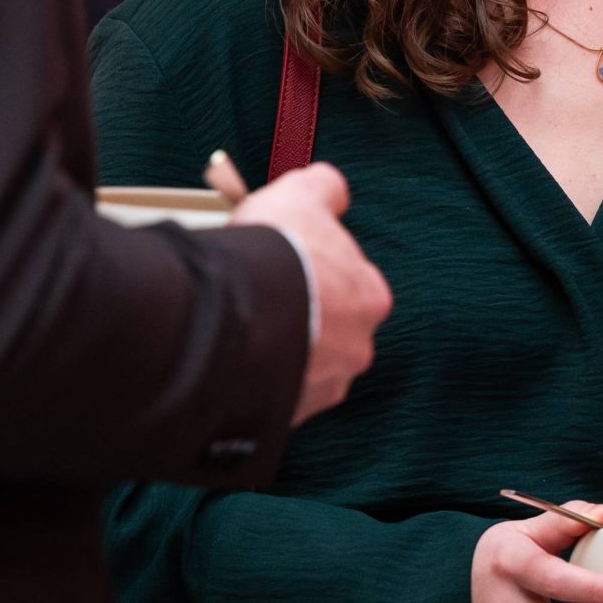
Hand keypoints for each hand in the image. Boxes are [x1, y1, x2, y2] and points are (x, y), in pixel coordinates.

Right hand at [228, 162, 390, 425]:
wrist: (237, 315)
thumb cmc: (277, 255)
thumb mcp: (301, 195)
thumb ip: (324, 188)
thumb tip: (332, 190)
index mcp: (369, 299)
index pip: (351, 286)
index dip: (317, 272)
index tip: (289, 266)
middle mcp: (355, 350)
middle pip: (329, 332)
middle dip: (300, 320)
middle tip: (262, 300)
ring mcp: (319, 388)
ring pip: (301, 369)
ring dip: (278, 354)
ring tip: (242, 332)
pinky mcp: (284, 415)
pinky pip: (271, 398)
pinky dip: (254, 383)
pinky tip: (232, 362)